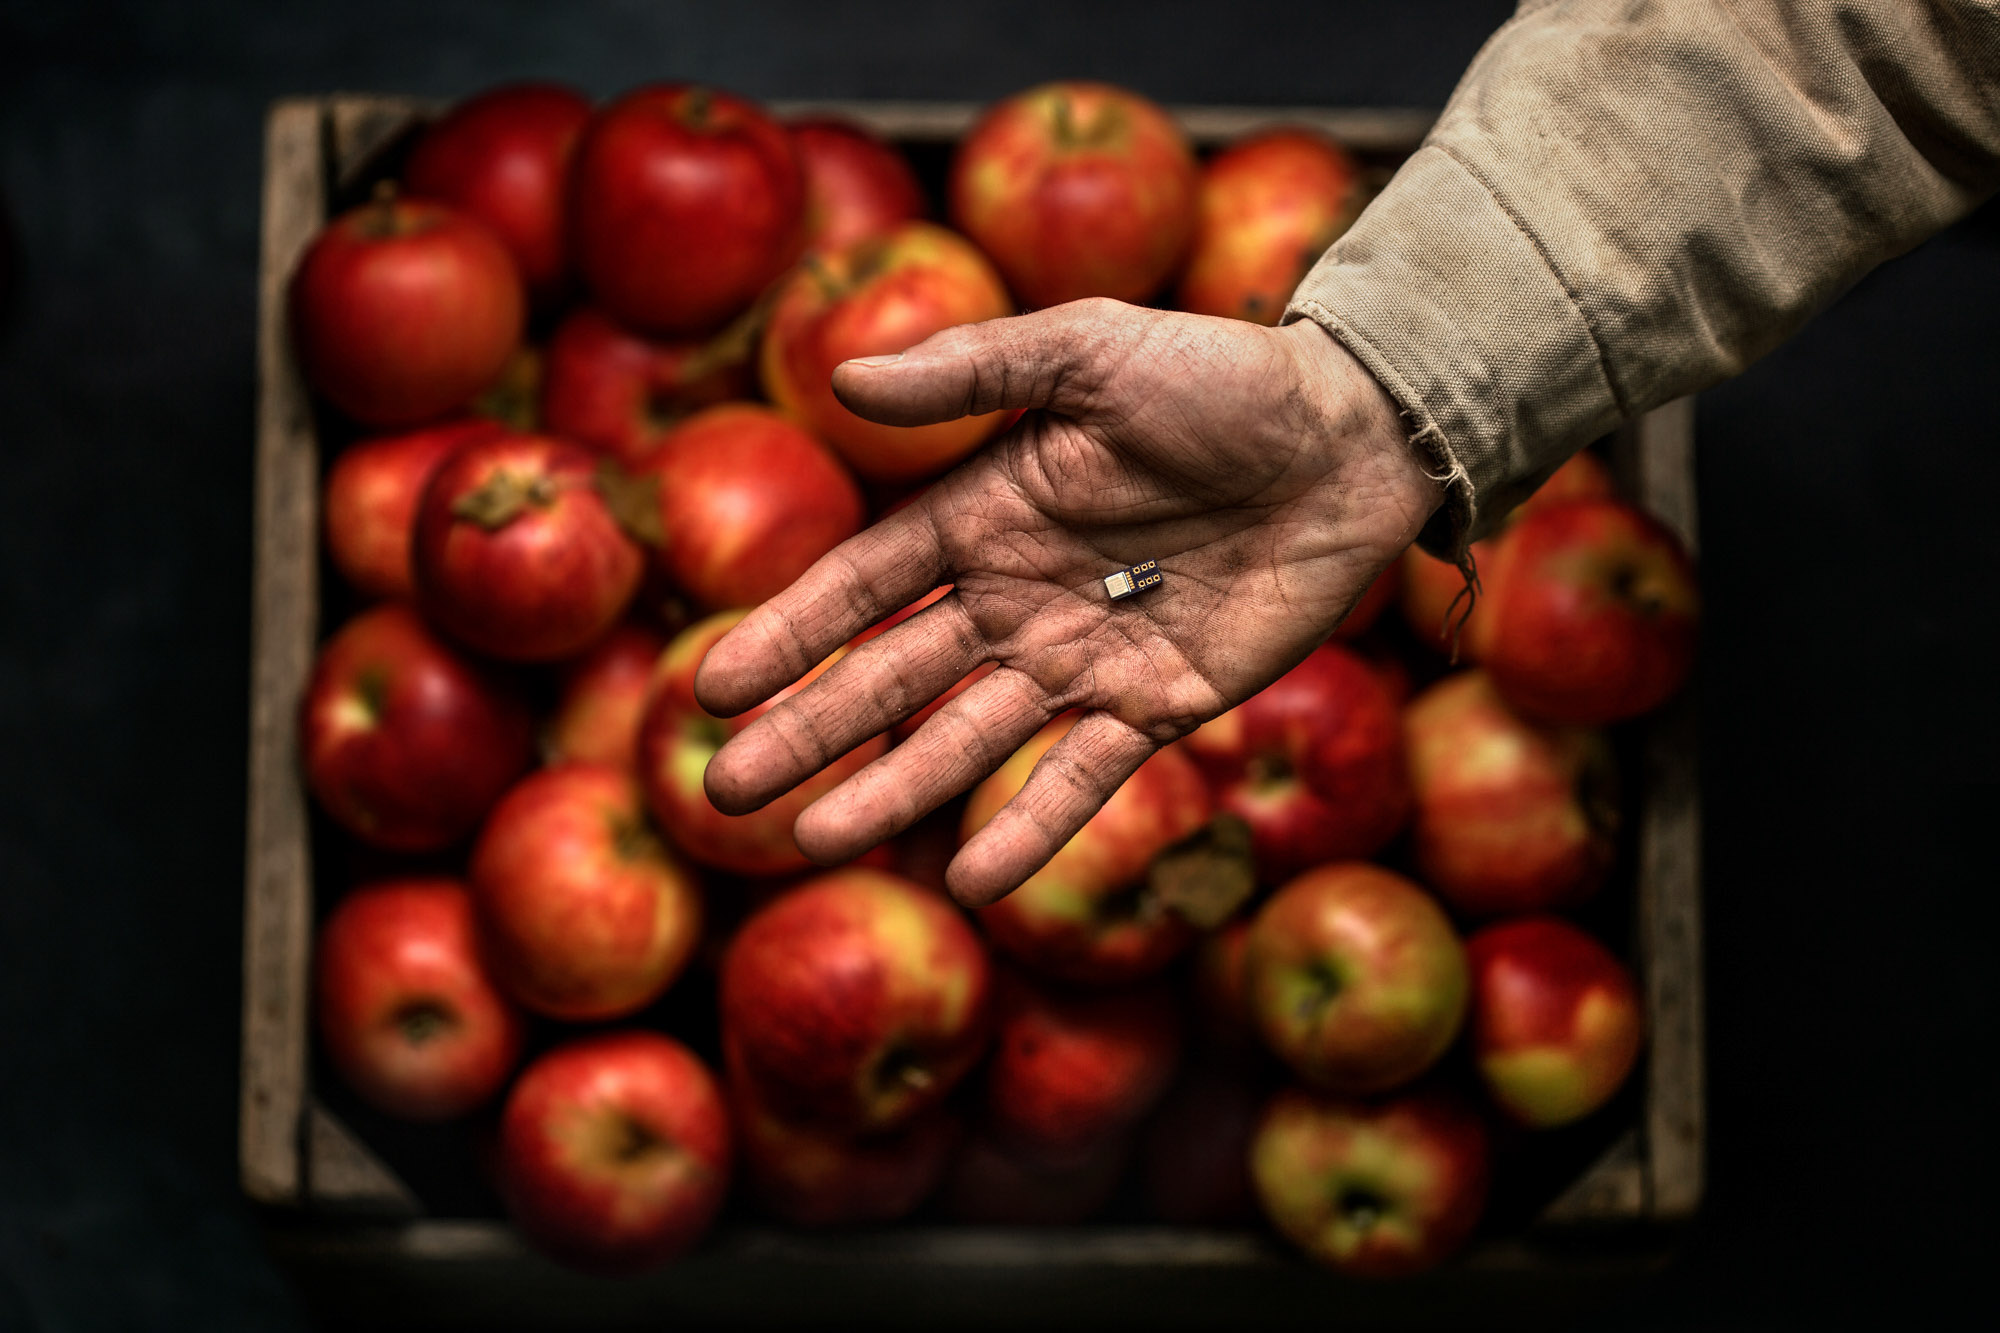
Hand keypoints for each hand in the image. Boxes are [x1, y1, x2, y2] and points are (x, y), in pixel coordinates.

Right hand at [696, 299, 1439, 905]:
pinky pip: (1082, 775)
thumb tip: (841, 380)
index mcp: (984, 512)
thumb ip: (972, 372)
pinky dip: (1030, 825)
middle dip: (811, 730)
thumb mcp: (1090, 350)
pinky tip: (972, 879)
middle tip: (725, 790)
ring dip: (893, 792)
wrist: (1355, 435)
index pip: (863, 585)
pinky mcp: (1160, 704)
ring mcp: (1084, 657)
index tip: (716, 689)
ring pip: (968, 737)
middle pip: (893, 675)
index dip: (791, 635)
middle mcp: (1017, 595)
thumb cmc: (1220, 377)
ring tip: (816, 841)